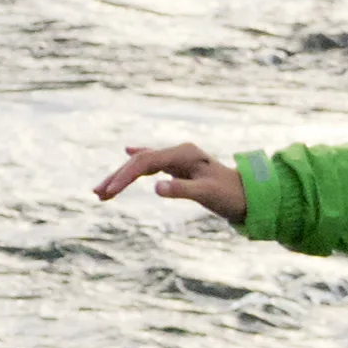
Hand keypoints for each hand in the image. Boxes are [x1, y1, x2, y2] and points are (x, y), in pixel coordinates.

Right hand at [98, 141, 247, 220]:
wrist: (250, 195)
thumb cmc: (230, 195)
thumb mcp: (207, 195)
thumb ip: (182, 190)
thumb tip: (156, 188)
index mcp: (183, 154)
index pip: (145, 163)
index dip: (124, 177)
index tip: (109, 193)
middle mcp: (179, 152)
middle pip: (139, 161)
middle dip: (117, 177)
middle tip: (98, 194)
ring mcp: (178, 158)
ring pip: (142, 164)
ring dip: (122, 176)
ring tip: (101, 192)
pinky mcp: (179, 166)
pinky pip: (152, 163)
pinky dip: (137, 164)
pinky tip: (126, 153)